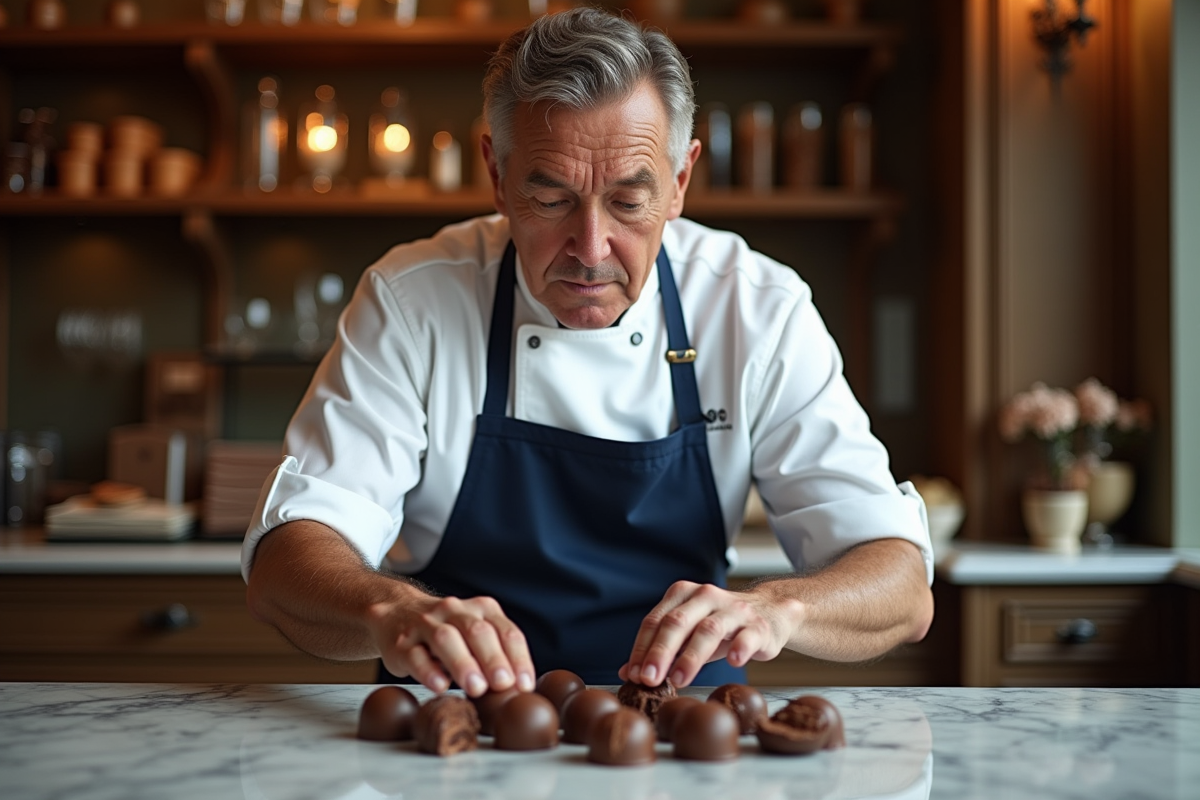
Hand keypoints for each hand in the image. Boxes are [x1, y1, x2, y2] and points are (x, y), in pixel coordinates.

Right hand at [370, 594, 535, 696]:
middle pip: (477, 632)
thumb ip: (497, 656)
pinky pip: (415, 655)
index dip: (518, 658)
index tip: (524, 685)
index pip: (506, 631)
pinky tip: (440, 686)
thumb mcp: (475, 635)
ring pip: (446, 639)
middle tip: (503, 685)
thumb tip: (519, 690)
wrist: (395, 613)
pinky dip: (428, 671)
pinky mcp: (402, 643)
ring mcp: (426, 624)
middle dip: (493, 659)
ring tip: (476, 689)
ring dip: (464, 664)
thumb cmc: (447, 632)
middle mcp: (454, 611)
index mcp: (481, 609)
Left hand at [618, 581, 797, 687]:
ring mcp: (734, 610)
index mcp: (683, 595)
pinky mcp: (758, 626)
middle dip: (660, 652)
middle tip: (648, 679)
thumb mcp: (688, 634)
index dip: (642, 648)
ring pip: (708, 630)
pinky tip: (733, 662)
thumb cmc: (722, 627)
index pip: (655, 620)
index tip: (634, 674)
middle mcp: (706, 596)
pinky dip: (739, 648)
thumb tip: (627, 673)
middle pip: (677, 623)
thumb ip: (660, 650)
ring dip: (691, 656)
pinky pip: (747, 635)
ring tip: (678, 679)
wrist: (770, 612)